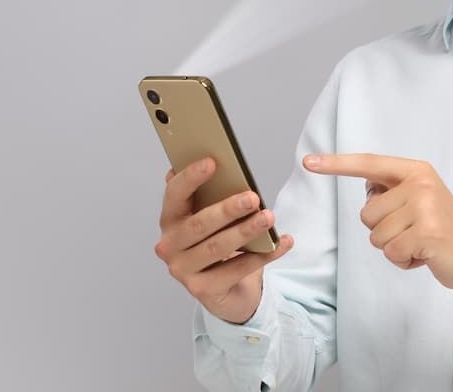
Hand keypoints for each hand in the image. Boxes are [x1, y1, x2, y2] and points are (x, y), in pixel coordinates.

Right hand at [153, 157, 294, 323]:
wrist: (226, 290)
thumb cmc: (218, 242)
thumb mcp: (213, 217)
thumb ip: (211, 194)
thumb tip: (221, 165)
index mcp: (170, 220)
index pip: (174, 195)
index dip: (191, 178)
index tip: (212, 161)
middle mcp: (170, 246)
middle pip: (199, 224)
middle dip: (227, 209)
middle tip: (253, 197)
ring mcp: (184, 271)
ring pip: (217, 248)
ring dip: (246, 231)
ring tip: (268, 217)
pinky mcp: (203, 291)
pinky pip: (237, 270)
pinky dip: (263, 255)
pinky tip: (282, 242)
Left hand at [303, 153, 452, 300]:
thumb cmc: (442, 230)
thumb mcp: (420, 200)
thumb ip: (392, 192)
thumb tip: (368, 189)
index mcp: (417, 171)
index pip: (370, 164)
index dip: (337, 164)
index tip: (308, 161)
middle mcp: (421, 183)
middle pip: (367, 213)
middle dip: (383, 231)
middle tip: (414, 232)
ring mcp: (425, 207)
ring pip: (376, 236)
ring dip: (394, 248)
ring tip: (419, 244)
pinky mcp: (427, 233)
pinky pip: (390, 253)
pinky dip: (403, 261)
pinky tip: (423, 256)